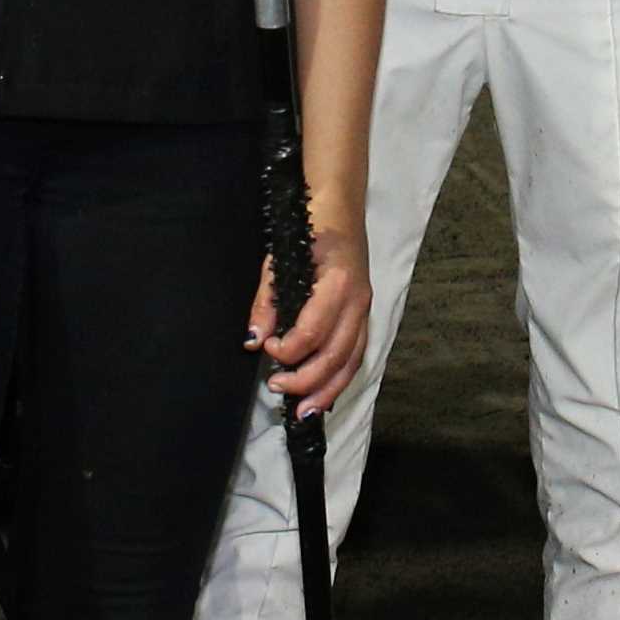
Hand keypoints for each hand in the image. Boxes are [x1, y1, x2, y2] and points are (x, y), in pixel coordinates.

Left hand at [248, 225, 370, 413]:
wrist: (339, 208)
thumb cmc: (307, 230)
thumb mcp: (279, 260)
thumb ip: (266, 302)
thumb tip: (254, 340)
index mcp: (337, 284)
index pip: (314, 331)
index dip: (289, 350)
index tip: (269, 351)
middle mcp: (358, 301)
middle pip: (336, 355)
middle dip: (306, 380)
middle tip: (278, 390)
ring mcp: (365, 310)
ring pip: (351, 362)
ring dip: (327, 390)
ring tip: (304, 411)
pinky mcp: (365, 316)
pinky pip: (356, 355)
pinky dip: (340, 379)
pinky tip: (324, 395)